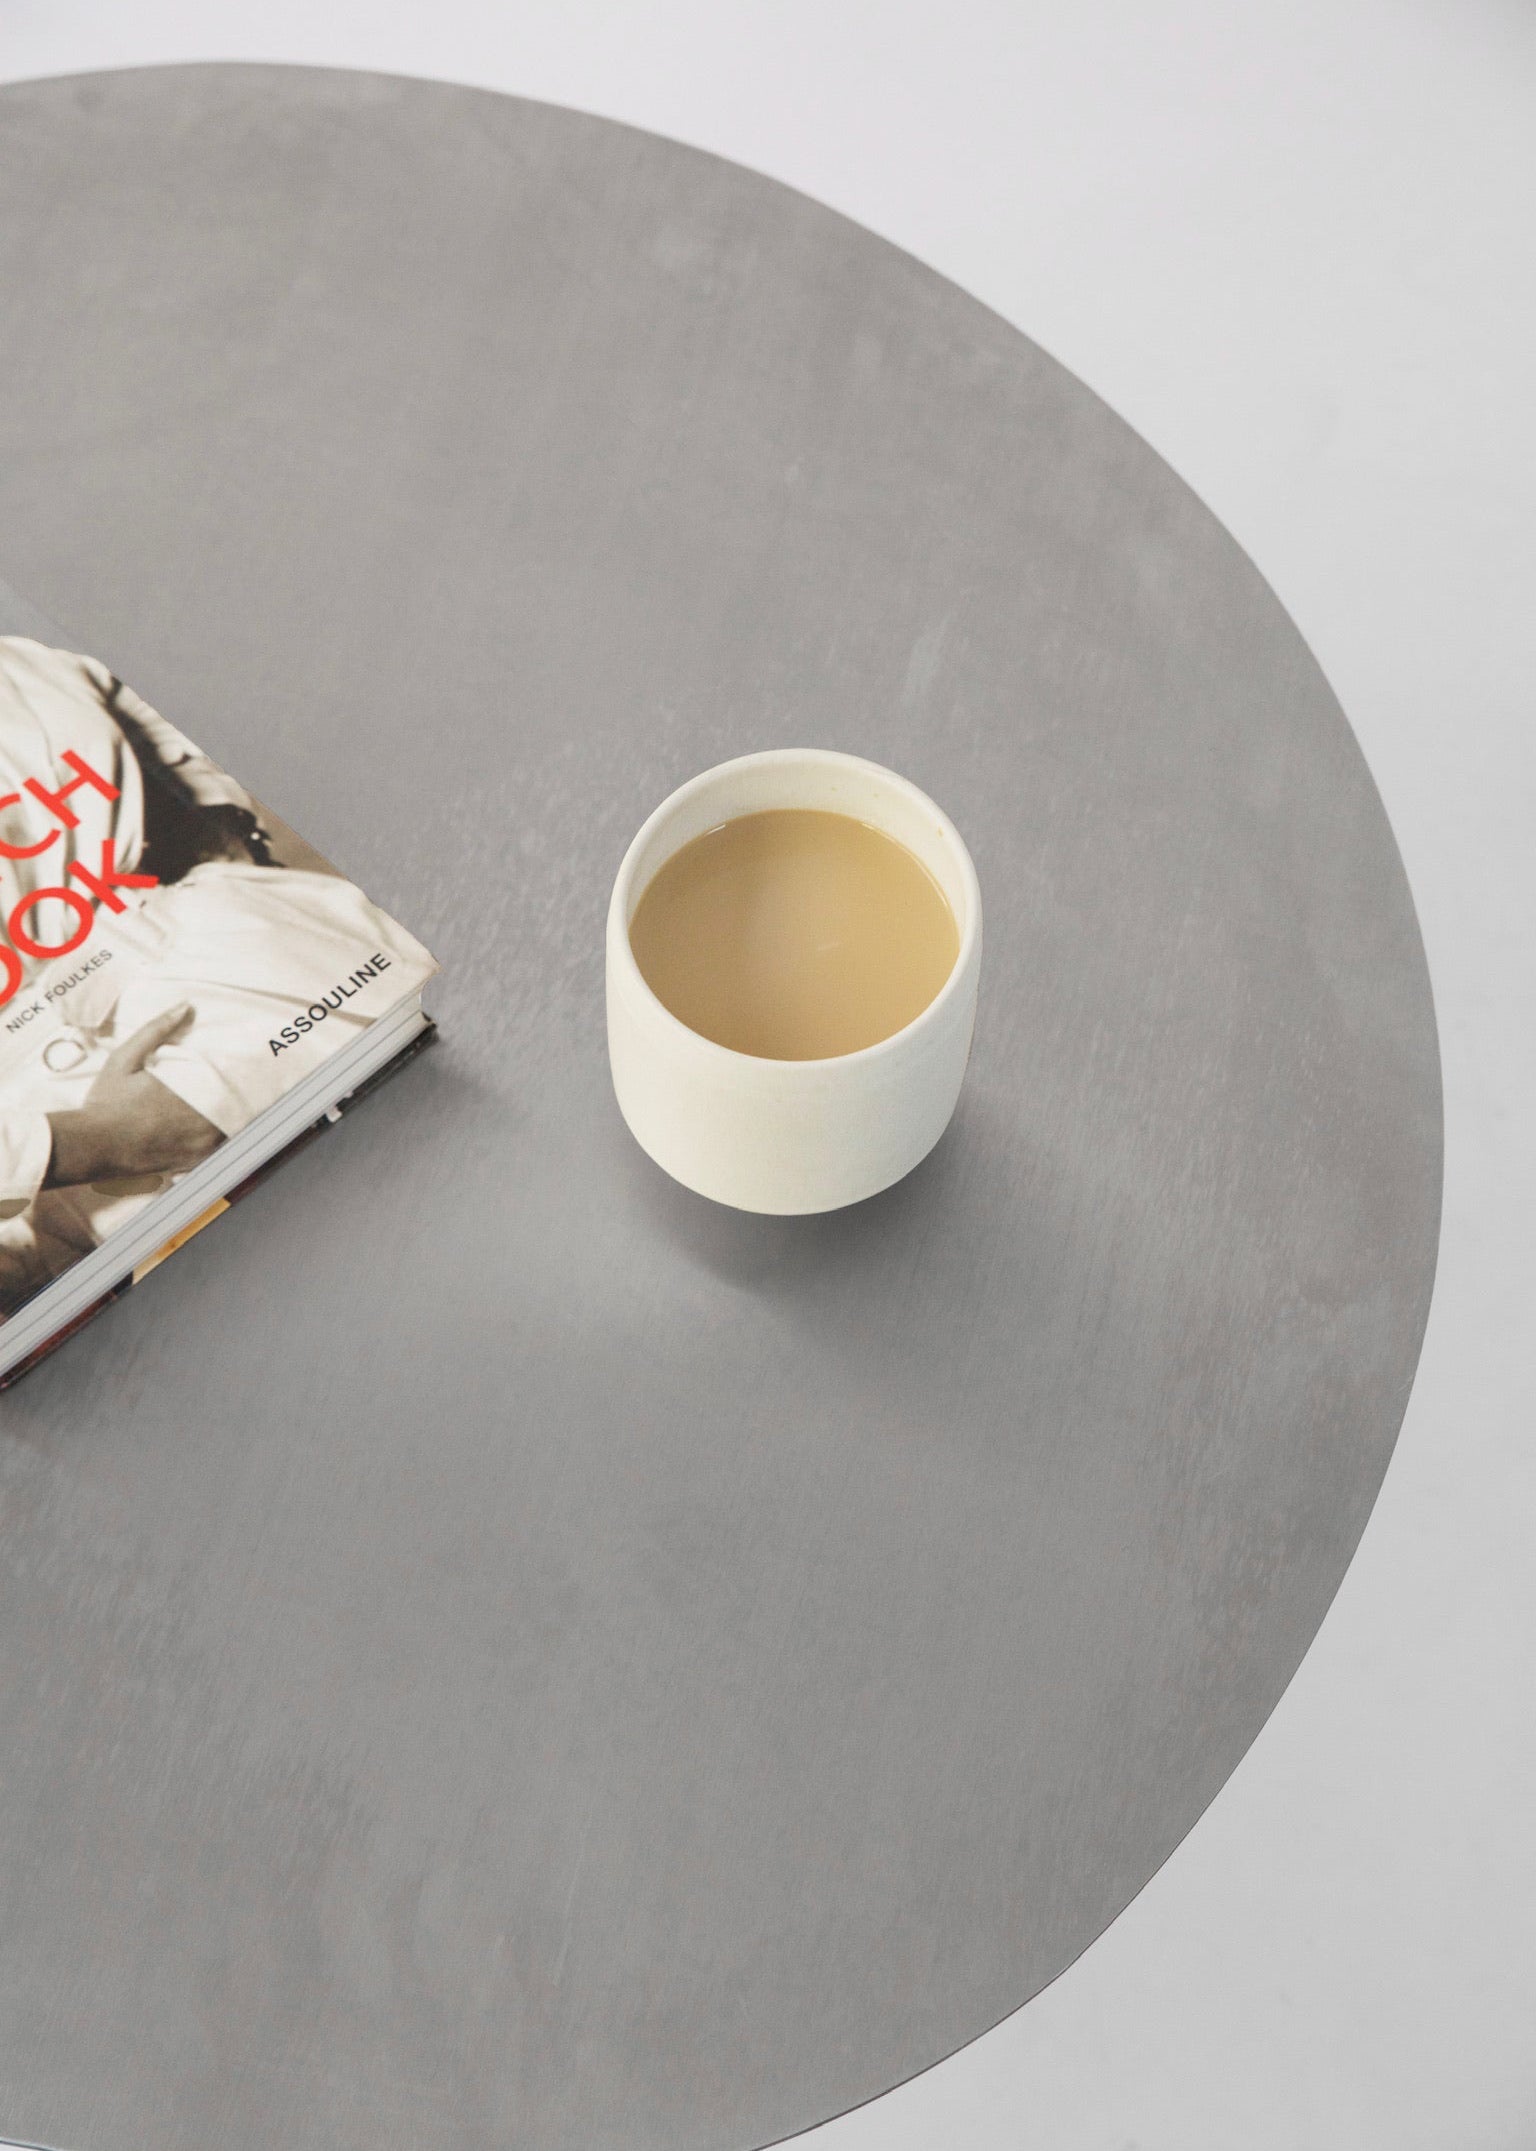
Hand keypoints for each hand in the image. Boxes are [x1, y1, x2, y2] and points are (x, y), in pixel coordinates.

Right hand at [43, 1004, 223, 1190]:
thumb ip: (155, 1031)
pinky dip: (222, 1136)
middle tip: (239, 1081)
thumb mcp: (125, 1059)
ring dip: (233, 1113)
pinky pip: (220, 1149)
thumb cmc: (107, 1102)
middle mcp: (201, 1120)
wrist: (93, 1146)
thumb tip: (185, 1006)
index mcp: (190, 1091)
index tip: (241, 1061)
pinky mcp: (193, 1162)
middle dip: (238, 1091)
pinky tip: (217, 1127)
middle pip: (235, 1103)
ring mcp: (199, 1144)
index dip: (237, 1070)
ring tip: (233, 1101)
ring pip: (232, 1126)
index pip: (230, 1078)